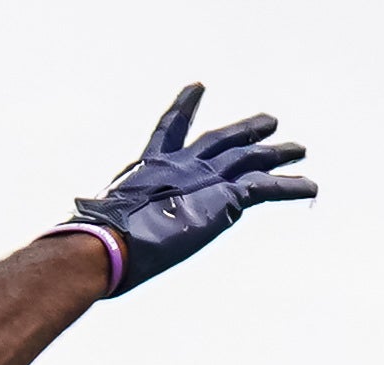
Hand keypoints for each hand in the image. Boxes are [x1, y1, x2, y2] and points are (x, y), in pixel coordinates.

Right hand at [67, 85, 315, 295]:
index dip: (183, 108)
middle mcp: (179, 165)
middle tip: (267, 121)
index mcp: (147, 169)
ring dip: (277, 151)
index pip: (168, 132)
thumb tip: (72, 258)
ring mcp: (203, 178)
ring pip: (250, 157)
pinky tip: (312, 186)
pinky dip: (291, 185)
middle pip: (220, 140)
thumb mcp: (97, 233)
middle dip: (245, 130)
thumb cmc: (93, 244)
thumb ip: (100, 234)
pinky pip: (266, 187)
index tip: (198, 88)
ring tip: (299, 147)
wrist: (110, 241)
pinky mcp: (224, 198)